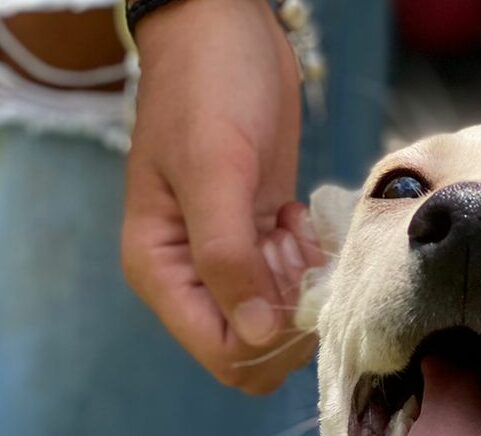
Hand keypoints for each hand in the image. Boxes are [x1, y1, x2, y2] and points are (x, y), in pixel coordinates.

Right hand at [121, 0, 322, 393]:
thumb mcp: (214, 172)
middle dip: (293, 310)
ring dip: (306, 280)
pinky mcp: (263, 234)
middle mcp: (195, 273)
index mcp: (163, 270)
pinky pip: (297, 276)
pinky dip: (313, 258)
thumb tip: (255, 338)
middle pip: (258, 343)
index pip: (222, 353)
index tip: (300, 289)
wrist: (225, 33)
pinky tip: (305, 220)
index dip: (270, 340)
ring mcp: (231, 255)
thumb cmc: (208, 91)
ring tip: (299, 227)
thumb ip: (228, 258)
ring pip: (283, 312)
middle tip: (302, 253)